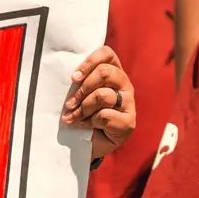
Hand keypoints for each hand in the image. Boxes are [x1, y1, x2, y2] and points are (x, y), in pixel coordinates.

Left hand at [62, 45, 135, 159]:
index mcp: (113, 72)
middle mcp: (125, 84)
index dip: (89, 62)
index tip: (73, 77)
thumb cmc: (83, 114)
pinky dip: (89, 122)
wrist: (90, 143)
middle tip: (69, 103)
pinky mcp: (129, 122)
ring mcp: (129, 103)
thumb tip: (71, 76)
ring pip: (102, 95)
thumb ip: (79, 82)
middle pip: (104, 72)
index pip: (106, 54)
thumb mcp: (79, 95)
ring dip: (82, 108)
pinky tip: (85, 126)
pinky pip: (105, 115)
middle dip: (82, 89)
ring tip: (73, 117)